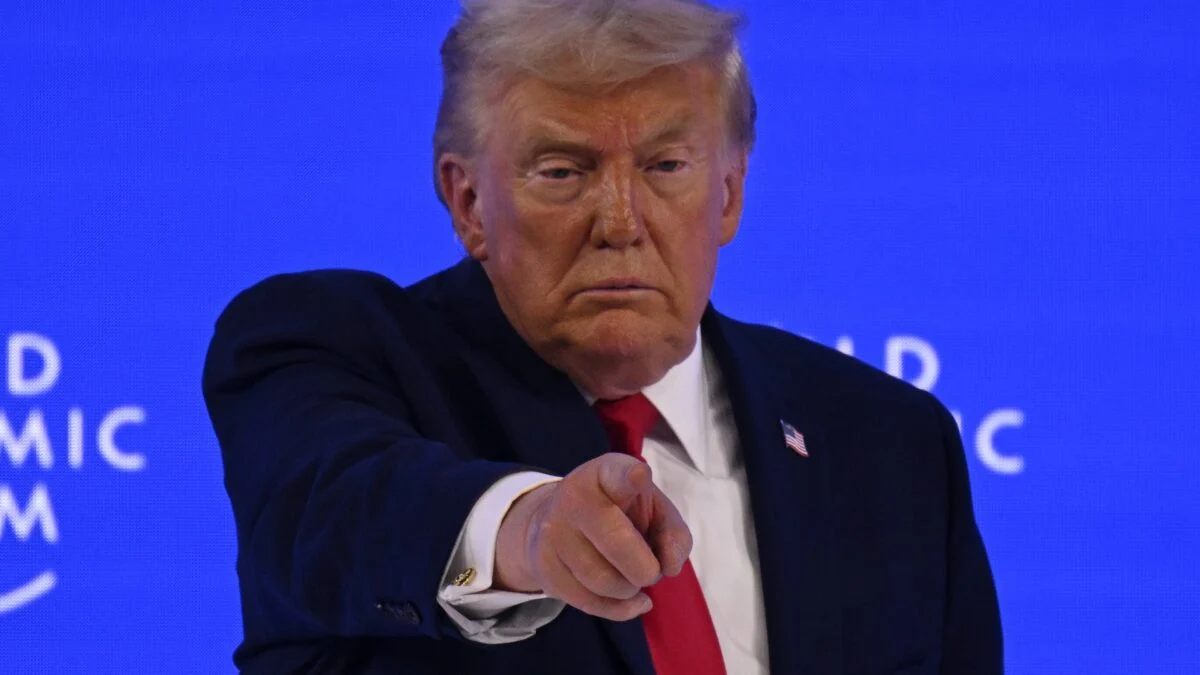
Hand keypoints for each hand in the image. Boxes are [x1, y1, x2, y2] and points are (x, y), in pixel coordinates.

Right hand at [494, 453, 692, 620]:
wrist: (553, 521)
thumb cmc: (617, 512)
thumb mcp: (651, 509)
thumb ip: (673, 533)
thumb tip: (670, 567)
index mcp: (605, 474)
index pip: (617, 475)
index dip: (630, 477)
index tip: (638, 476)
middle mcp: (573, 498)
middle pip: (617, 543)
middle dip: (647, 569)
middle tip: (651, 571)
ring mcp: (553, 533)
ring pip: (604, 581)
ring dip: (630, 589)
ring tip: (631, 578)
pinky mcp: (544, 568)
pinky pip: (590, 603)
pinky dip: (619, 608)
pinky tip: (629, 600)